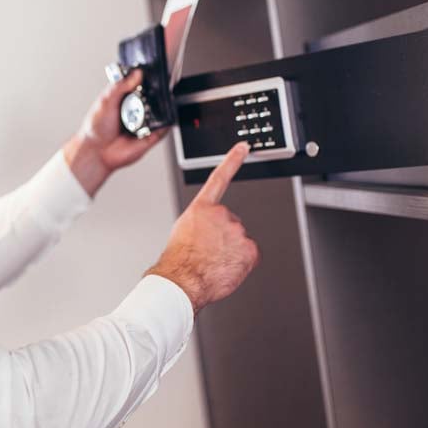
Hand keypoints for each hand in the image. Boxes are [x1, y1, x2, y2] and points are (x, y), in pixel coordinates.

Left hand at [63, 69, 167, 196]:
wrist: (96, 152)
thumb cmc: (96, 127)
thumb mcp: (106, 100)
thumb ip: (121, 86)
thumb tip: (137, 73)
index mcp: (125, 98)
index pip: (141, 84)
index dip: (147, 79)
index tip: (150, 74)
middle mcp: (136, 110)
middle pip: (154, 97)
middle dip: (156, 94)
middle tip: (151, 93)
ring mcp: (144, 122)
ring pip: (160, 112)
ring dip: (160, 108)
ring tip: (150, 108)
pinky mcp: (151, 136)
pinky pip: (164, 128)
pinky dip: (165, 123)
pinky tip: (158, 120)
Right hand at [145, 142, 259, 313]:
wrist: (182, 279)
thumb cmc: (178, 260)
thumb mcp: (181, 231)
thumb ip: (200, 223)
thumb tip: (208, 232)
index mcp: (202, 209)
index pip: (219, 178)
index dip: (232, 160)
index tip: (243, 147)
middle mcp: (222, 215)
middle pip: (230, 224)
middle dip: (222, 237)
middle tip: (208, 251)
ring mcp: (237, 231)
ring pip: (239, 240)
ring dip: (230, 251)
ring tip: (213, 262)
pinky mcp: (249, 249)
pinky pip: (249, 255)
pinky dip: (241, 262)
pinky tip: (226, 267)